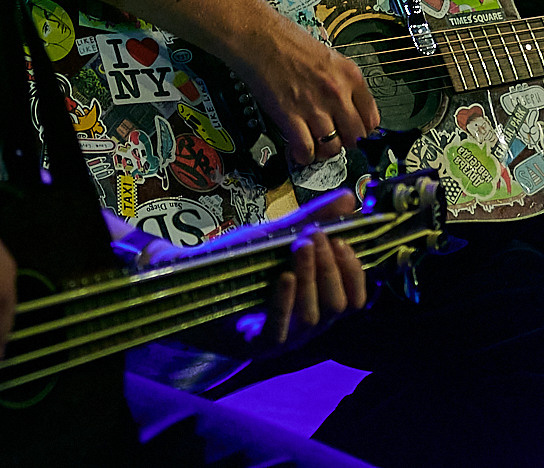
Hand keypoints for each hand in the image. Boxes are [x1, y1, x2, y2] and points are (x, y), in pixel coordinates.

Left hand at [108, 189, 366, 357]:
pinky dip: (285, 302)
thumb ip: (313, 219)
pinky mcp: (255, 345)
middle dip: (331, 268)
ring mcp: (282, 339)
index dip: (354, 271)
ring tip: (301, 246)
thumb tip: (350, 198)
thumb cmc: (238, 261)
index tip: (343, 239)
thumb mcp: (278, 235)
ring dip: (311, 278)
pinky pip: (279, 331)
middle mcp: (306, 326)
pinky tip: (284, 276)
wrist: (188, 279)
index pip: (355, 298)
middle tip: (316, 237)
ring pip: (313, 318)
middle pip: (338, 306)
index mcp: (317, 302)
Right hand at [228, 16, 380, 167]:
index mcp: (350, 76)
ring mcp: (315, 105)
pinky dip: (303, 155)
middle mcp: (337, 92)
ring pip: (332, 148)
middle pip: (355, 138)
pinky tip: (299, 149)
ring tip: (315, 145)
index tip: (354, 134)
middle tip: (334, 140)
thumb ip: (343, 85)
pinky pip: (306, 150)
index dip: (363, 132)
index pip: (372, 119)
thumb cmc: (290, 44)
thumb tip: (349, 112)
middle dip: (345, 144)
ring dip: (323, 152)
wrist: (261, 38)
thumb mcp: (330, 59)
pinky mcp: (290, 116)